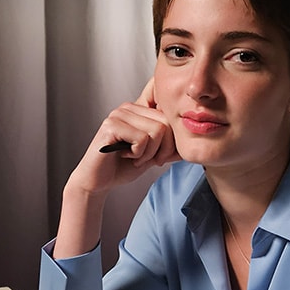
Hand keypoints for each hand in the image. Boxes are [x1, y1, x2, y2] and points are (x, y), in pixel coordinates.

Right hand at [67, 77, 180, 195]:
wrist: (97, 182)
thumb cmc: (121, 167)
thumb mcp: (153, 155)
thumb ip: (170, 147)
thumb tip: (192, 143)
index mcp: (139, 110)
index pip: (170, 116)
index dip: (171, 140)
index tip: (159, 156)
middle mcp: (128, 108)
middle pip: (167, 123)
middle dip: (163, 149)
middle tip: (148, 160)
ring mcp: (118, 115)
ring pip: (157, 131)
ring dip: (150, 153)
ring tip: (135, 158)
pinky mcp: (111, 126)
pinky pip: (142, 139)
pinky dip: (138, 155)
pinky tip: (125, 156)